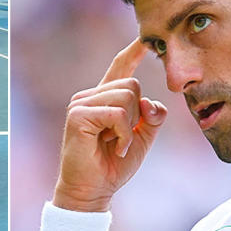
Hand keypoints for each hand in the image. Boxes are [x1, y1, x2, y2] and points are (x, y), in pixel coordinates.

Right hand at [53, 39, 168, 211]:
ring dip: (130, 126)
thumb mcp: (142, 138)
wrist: (92, 191)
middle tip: (122, 137)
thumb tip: (151, 103)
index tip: (145, 39)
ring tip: (116, 143)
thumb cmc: (113, 165)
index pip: (119, 68)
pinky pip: (117, 114)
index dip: (133, 52)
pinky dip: (124, 135)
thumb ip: (152, 116)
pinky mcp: (77, 115)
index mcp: (104, 98)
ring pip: (126, 97)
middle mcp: (90, 96)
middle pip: (132, 85)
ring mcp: (81, 104)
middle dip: (138, 114)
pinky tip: (114, 146)